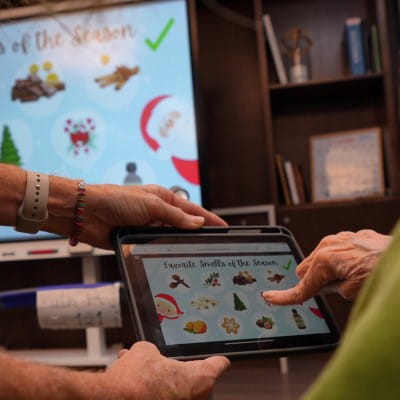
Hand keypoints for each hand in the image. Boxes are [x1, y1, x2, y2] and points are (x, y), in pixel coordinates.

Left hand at [47, 183, 226, 248]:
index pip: (192, 210)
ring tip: (196, 255)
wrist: (86, 213)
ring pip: (170, 238)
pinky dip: (163, 251)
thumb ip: (175, 216)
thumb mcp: (151, 204)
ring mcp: (147, 227)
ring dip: (179, 244)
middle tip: (213, 246)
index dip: (208, 218)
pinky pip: (155, 247)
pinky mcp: (137, 240)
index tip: (223, 227)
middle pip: (183, 225)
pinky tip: (172, 259)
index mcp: (163, 199)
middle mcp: (157, 213)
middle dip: (196, 234)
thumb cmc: (116, 199)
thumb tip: (198, 222)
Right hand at [104, 342, 229, 399]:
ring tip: (142, 372)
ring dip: (162, 383)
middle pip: (196, 382)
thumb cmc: (136, 379)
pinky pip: (161, 398)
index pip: (218, 366)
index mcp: (200, 378)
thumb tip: (147, 354)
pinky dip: (151, 392)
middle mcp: (195, 399)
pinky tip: (134, 383)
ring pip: (175, 393)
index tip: (221, 359)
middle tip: (167, 366)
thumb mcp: (144, 351)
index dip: (217, 359)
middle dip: (180, 373)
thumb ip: (152, 352)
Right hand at [263, 229, 391, 304]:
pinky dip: (336, 261)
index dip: (285, 296)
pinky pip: (332, 250)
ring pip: (317, 258)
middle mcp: (328, 245)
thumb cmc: (383, 270)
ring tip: (348, 277)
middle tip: (331, 289)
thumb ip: (333, 289)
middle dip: (312, 281)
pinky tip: (354, 266)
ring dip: (324, 270)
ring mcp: (338, 238)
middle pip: (304, 269)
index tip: (271, 297)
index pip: (301, 284)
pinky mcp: (348, 236)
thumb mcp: (354, 290)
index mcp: (326, 259)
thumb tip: (329, 287)